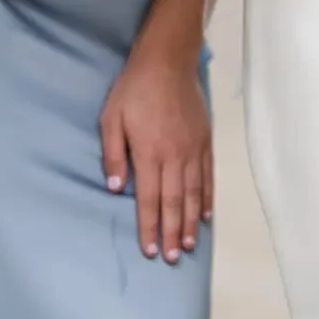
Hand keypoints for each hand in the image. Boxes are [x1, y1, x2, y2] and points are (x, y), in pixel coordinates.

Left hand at [99, 42, 211, 264]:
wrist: (168, 60)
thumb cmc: (134, 89)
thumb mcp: (111, 117)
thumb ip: (113, 154)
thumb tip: (116, 188)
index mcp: (150, 152)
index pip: (150, 198)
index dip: (149, 226)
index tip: (149, 250)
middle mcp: (175, 155)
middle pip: (174, 202)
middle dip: (172, 233)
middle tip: (171, 258)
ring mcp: (193, 148)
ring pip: (193, 193)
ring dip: (190, 221)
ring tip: (189, 245)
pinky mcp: (205, 140)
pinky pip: (208, 174)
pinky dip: (207, 197)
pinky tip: (205, 214)